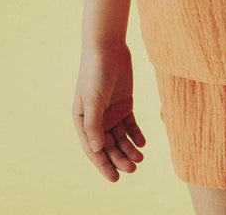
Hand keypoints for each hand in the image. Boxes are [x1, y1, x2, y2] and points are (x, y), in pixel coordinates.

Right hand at [72, 41, 145, 182]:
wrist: (108, 47)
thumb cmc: (96, 72)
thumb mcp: (94, 98)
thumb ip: (95, 124)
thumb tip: (97, 150)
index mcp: (83, 120)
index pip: (93, 148)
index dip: (103, 164)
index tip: (115, 178)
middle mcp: (97, 119)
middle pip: (108, 146)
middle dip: (120, 158)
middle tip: (133, 168)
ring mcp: (111, 112)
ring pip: (120, 138)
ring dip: (129, 149)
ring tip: (140, 158)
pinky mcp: (124, 104)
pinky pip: (130, 125)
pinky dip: (136, 135)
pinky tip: (143, 143)